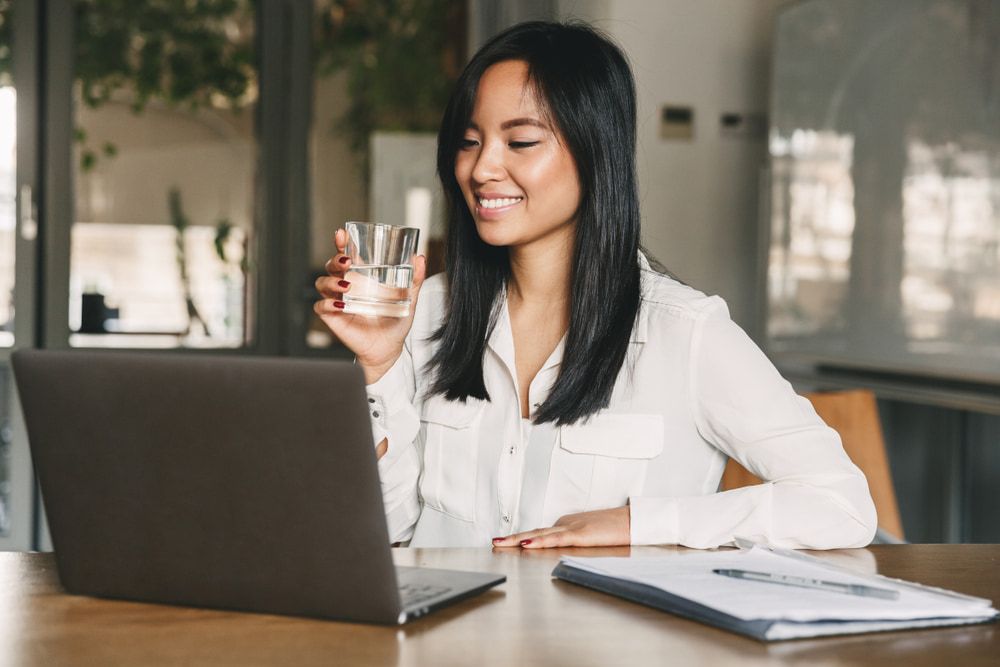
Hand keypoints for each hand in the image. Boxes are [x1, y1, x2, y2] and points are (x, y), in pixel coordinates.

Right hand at [314, 228, 426, 383]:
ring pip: (322, 282)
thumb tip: (420, 258)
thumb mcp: (409, 299)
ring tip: (346, 285)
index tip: (342, 234)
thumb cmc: (396, 321)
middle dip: (334, 260)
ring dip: (331, 281)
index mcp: (361, 277)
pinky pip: (321, 306)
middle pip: (331, 266)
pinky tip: (340, 305)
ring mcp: (337, 301)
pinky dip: (327, 304)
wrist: (389, 347)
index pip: (346, 255)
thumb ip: (414, 280)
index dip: (341, 243)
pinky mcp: (332, 317)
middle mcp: (346, 285)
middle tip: (347, 262)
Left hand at [492, 506, 630, 548]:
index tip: (506, 541)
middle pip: (535, 532)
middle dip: (513, 538)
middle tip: (494, 541)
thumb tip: (563, 546)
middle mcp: (566, 524)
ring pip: (541, 534)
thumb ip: (576, 538)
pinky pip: (557, 539)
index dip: (522, 537)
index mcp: (568, 524)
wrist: (634, 520)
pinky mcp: (581, 535)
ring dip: (519, 539)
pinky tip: (527, 544)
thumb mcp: (592, 534)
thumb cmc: (617, 528)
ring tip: (500, 542)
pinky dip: (540, 541)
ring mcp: (573, 528)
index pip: (541, 533)